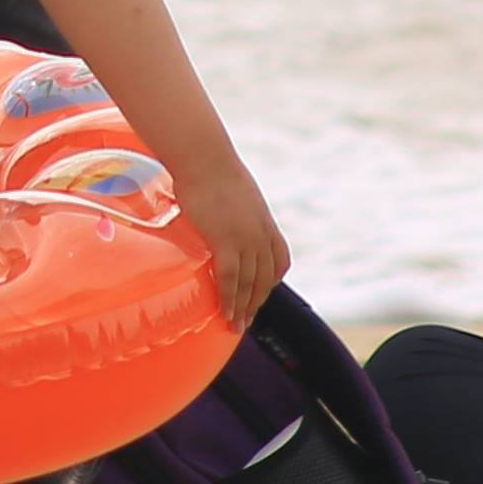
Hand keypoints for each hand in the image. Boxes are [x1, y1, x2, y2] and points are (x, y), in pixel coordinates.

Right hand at [181, 163, 290, 324]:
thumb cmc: (210, 168)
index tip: (260, 295)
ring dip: (244, 309)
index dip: (271, 281)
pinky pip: (231, 279)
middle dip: (256, 303)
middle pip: (265, 278)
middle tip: (245, 322)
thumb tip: (216, 211)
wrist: (204, 157)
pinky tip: (226, 313)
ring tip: (235, 326)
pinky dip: (230, 299)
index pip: (279, 260)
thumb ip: (232, 209)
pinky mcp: (227, 241)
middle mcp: (261, 233)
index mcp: (265, 221)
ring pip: (250, 283)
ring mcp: (246, 238)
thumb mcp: (234, 191)